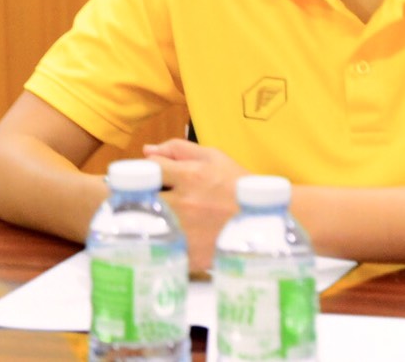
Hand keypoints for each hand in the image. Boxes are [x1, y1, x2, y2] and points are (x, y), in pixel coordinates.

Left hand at [143, 138, 245, 271]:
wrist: (266, 222)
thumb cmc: (238, 185)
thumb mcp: (214, 157)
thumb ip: (178, 149)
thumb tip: (147, 150)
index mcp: (190, 176)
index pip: (148, 170)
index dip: (141, 173)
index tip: (141, 179)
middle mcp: (186, 204)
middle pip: (143, 199)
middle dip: (137, 199)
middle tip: (138, 201)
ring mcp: (188, 231)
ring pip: (149, 226)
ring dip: (145, 223)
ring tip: (148, 221)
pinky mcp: (192, 255)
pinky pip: (164, 250)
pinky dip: (160, 245)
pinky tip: (164, 242)